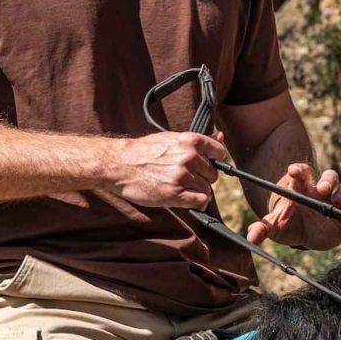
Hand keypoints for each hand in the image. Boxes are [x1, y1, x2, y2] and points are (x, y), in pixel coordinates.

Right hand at [103, 131, 226, 209]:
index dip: (214, 160)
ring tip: (180, 187)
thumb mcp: (170, 138)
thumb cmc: (143, 151)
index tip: (205, 165)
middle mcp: (189, 157)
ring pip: (206, 189)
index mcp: (190, 140)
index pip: (220, 152)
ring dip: (196, 191)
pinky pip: (200, 202)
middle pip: (213, 174)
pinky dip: (197, 203)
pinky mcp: (175, 194)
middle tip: (186, 178)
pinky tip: (185, 199)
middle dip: (203, 178)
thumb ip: (197, 140)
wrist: (119, 164)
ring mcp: (182, 176)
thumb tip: (220, 136)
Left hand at [247, 163, 340, 250]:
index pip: (301, 173)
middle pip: (329, 176)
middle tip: (322, 190)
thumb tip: (251, 236)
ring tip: (337, 203)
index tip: (293, 171)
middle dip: (327, 180)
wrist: (302, 236)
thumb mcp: (274, 227)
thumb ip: (263, 229)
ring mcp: (335, 203)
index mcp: (301, 189)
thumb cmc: (287, 224)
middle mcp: (320, 192)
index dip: (298, 169)